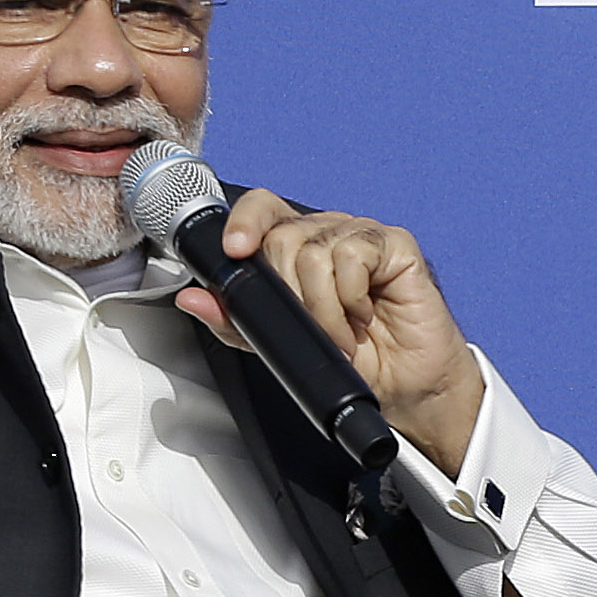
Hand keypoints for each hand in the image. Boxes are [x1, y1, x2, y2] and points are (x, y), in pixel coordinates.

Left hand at [174, 186, 482, 474]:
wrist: (405, 387)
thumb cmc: (354, 360)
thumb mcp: (281, 345)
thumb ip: (238, 321)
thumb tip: (191, 298)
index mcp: (299, 246)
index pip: (263, 209)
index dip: (245, 222)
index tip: (235, 251)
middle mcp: (328, 233)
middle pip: (282, 238)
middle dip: (290, 295)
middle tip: (314, 328)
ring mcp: (362, 235)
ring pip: (315, 251)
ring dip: (323, 308)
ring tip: (342, 333)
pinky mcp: (395, 245)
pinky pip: (353, 256)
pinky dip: (352, 297)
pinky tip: (366, 313)